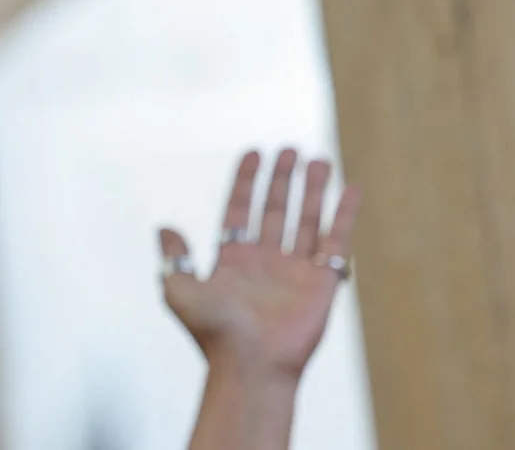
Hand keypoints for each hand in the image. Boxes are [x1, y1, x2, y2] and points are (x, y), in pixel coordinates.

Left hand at [160, 149, 361, 380]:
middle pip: (275, 210)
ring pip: (306, 220)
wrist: (250, 364)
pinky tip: (350, 188)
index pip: (240, 210)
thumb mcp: (179, 291)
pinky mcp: (323, 282)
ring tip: (317, 159)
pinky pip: (336, 240)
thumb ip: (174, 258)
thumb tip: (164, 227)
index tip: (253, 153)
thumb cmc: (213, 333)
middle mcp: (265, 261)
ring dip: (312, 190)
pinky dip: (344, 214)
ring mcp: (295, 270)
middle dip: (281, 180)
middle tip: (289, 149)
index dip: (246, 182)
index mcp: (232, 260)